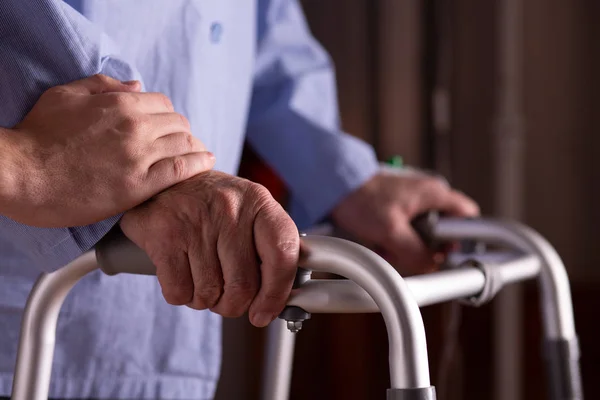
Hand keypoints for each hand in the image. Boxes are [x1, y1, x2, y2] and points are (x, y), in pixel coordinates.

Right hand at [1, 74, 213, 226]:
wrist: (19, 173)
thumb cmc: (36, 135)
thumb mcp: (65, 95)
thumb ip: (103, 85)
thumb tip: (136, 85)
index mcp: (120, 103)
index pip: (163, 104)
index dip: (168, 116)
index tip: (169, 128)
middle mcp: (136, 126)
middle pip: (179, 124)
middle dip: (182, 132)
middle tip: (181, 144)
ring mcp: (139, 157)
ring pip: (185, 145)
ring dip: (193, 148)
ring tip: (196, 155)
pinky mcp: (138, 186)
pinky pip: (181, 170)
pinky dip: (198, 164)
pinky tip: (205, 163)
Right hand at [119, 171, 299, 326]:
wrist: (163, 181)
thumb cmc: (213, 205)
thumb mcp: (248, 212)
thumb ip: (269, 250)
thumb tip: (279, 301)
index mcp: (258, 202)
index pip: (282, 254)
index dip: (276, 293)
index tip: (265, 312)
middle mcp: (229, 208)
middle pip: (243, 286)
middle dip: (234, 304)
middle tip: (227, 298)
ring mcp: (195, 222)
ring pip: (209, 294)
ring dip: (206, 299)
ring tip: (202, 277)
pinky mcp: (164, 236)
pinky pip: (180, 292)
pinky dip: (182, 295)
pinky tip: (183, 274)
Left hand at [331, 172, 478, 274]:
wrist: (335, 187)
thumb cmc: (361, 199)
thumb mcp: (390, 230)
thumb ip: (414, 251)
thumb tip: (430, 266)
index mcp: (434, 195)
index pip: (468, 216)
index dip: (464, 238)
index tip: (449, 254)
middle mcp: (429, 198)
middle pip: (444, 233)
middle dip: (427, 249)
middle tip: (408, 253)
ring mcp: (414, 205)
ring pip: (424, 237)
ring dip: (407, 248)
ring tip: (387, 246)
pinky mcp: (400, 212)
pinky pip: (407, 234)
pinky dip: (396, 242)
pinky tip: (381, 243)